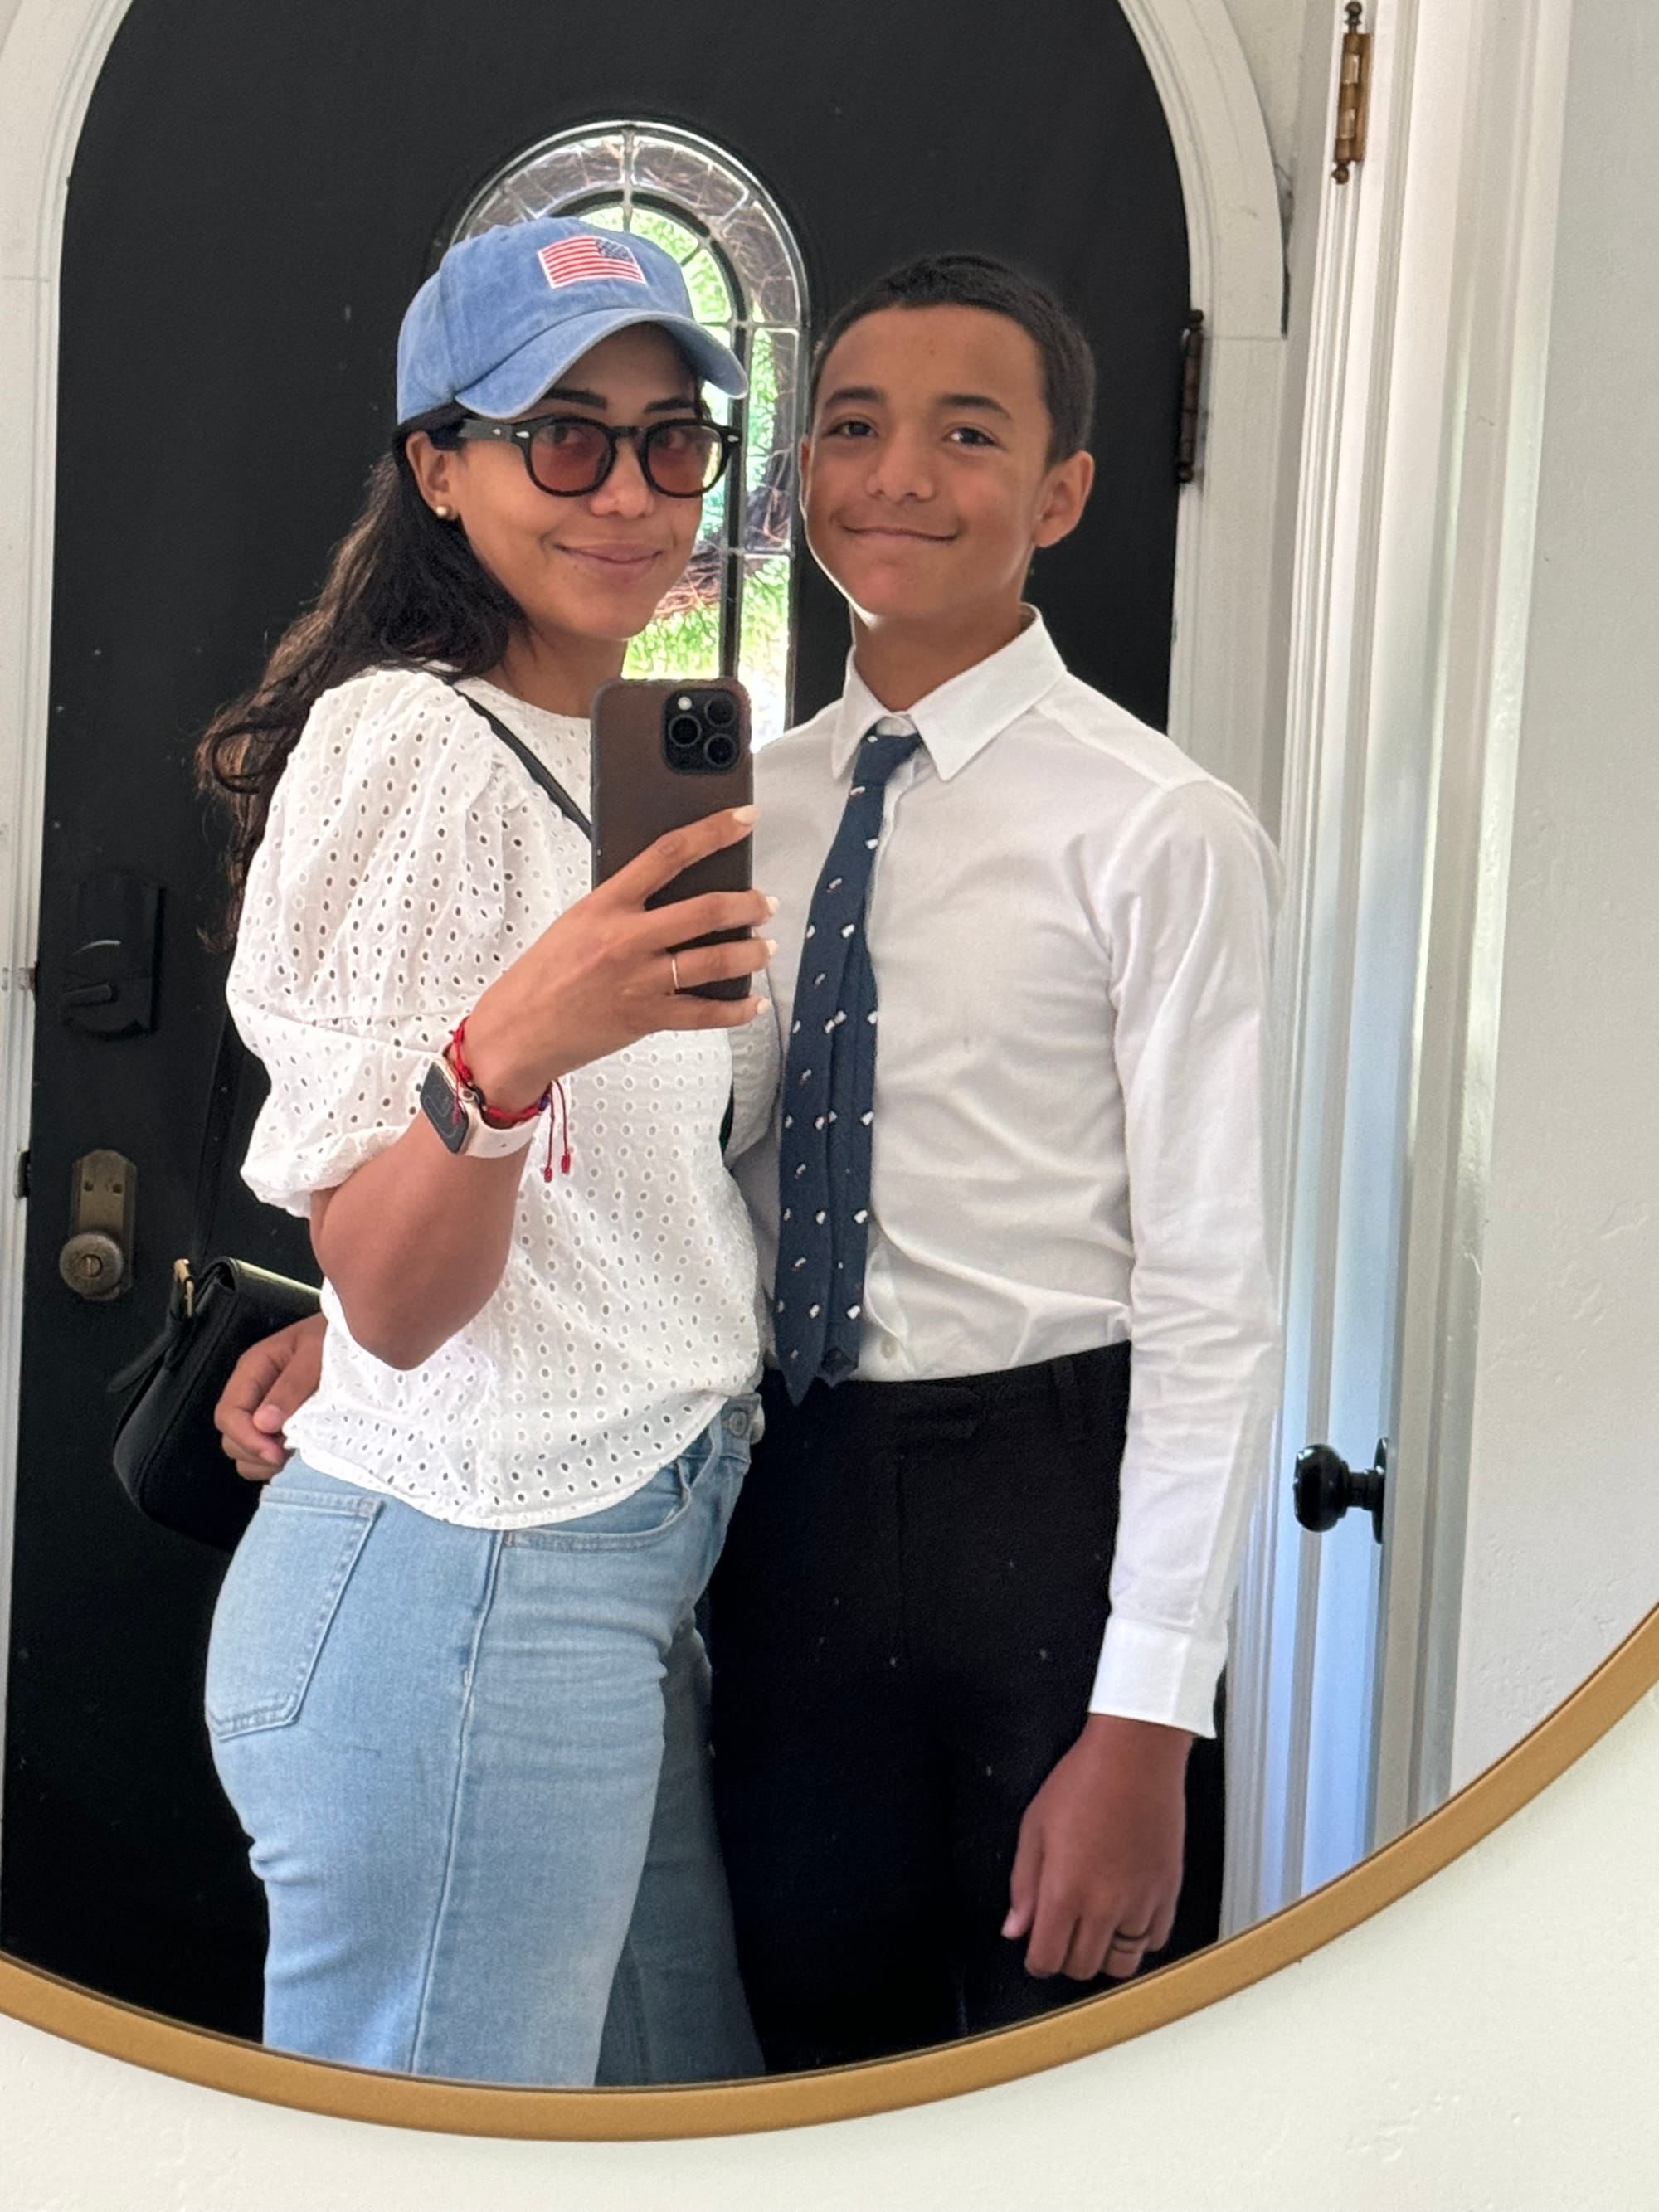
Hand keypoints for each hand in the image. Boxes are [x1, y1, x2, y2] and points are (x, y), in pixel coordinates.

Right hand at [214, 1312, 325, 1482]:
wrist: (362, 1334)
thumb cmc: (339, 1338)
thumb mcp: (317, 1354)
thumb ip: (292, 1386)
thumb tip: (264, 1424)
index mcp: (254, 1368)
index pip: (229, 1414)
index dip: (247, 1438)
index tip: (276, 1453)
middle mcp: (253, 1391)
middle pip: (230, 1436)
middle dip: (254, 1451)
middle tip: (287, 1455)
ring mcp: (264, 1409)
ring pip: (242, 1449)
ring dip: (262, 1460)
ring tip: (292, 1454)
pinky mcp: (280, 1424)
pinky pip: (261, 1454)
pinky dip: (272, 1462)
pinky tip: (296, 1454)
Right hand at [463, 806, 774, 1107]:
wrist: (516, 1032)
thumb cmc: (542, 976)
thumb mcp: (577, 922)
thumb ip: (622, 906)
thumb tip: (672, 892)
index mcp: (605, 904)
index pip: (668, 854)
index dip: (712, 832)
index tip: (743, 820)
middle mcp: (626, 939)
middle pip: (705, 910)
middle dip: (747, 904)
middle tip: (765, 903)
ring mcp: (639, 980)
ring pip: (715, 961)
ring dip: (751, 953)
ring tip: (765, 947)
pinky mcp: (647, 1018)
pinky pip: (705, 1014)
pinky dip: (736, 1009)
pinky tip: (752, 1003)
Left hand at [1003, 1714, 1192, 1981]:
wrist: (1135, 1755)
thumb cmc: (1084, 1780)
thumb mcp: (1034, 1826)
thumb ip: (1023, 1884)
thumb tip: (1015, 1927)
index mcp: (1064, 1891)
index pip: (1047, 1959)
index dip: (1036, 1959)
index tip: (1036, 1948)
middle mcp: (1104, 1905)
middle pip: (1082, 1967)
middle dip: (1066, 1957)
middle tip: (1062, 1932)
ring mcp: (1141, 1902)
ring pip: (1122, 1963)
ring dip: (1103, 1953)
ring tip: (1094, 1928)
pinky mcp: (1168, 1892)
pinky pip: (1155, 1940)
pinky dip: (1139, 1938)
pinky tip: (1126, 1915)